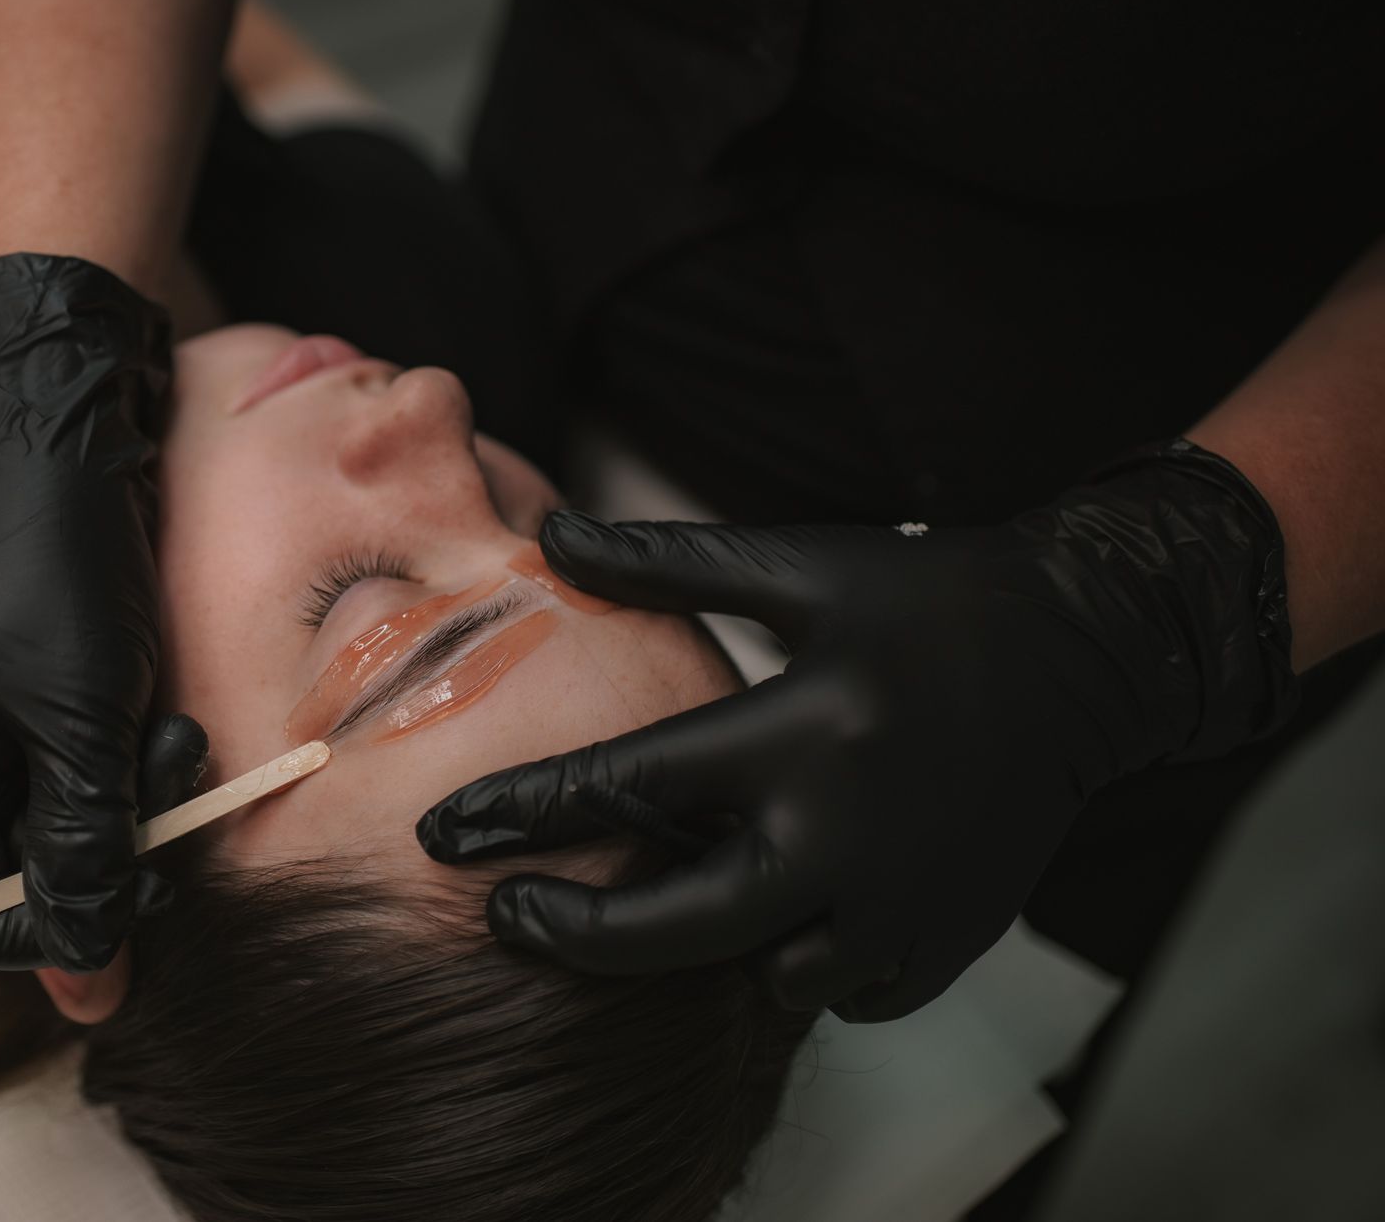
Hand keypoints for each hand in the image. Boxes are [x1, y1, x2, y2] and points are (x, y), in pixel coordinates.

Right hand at [0, 254, 200, 972]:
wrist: (60, 423)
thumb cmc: (59, 562)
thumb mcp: (82, 723)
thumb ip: (85, 856)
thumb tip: (87, 991)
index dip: (60, 925)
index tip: (147, 895)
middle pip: (11, 870)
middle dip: (104, 847)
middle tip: (171, 784)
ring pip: (50, 817)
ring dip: (122, 795)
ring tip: (170, 731)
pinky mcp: (6, 685)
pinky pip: (61, 762)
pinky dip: (115, 752)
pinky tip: (154, 705)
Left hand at [417, 441, 1297, 1019]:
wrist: (1088, 656)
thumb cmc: (932, 603)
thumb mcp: (802, 565)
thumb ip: (668, 562)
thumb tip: (552, 535)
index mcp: (805, 726)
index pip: (633, 783)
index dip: (524, 811)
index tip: (442, 834)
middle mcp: (853, 829)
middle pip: (683, 925)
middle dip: (578, 933)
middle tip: (510, 916)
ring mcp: (906, 900)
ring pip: (761, 975)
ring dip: (699, 947)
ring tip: (657, 898)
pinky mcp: (947, 940)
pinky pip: (840, 995)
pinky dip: (794, 965)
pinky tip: (772, 917)